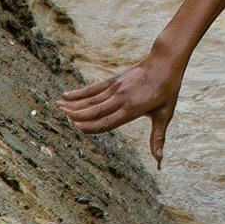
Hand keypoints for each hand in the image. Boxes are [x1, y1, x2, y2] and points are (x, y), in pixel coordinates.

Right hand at [56, 49, 186, 166]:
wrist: (165, 62)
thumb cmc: (167, 91)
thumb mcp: (165, 115)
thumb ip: (158, 138)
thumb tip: (159, 161)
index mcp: (132, 109)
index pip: (107, 122)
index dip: (91, 127)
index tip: (75, 130)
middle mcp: (121, 98)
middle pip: (95, 110)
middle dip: (77, 116)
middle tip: (60, 120)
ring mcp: (116, 87)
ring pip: (91, 99)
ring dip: (73, 104)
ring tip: (57, 108)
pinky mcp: (114, 80)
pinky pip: (94, 88)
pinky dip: (79, 92)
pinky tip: (66, 95)